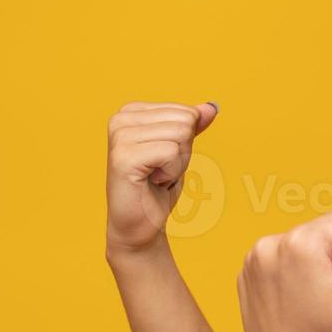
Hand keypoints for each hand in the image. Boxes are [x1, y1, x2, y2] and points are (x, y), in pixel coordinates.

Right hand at [105, 101, 217, 254]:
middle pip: (185, 120)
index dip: (184, 141)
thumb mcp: (181, 150)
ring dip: (177, 163)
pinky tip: (152, 182)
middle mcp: (120, 119)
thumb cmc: (157, 187)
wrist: (140, 224)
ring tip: (156, 176)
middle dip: (183, 151)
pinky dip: (171, 173)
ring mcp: (120, 137)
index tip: (163, 159)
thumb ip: (193, 125)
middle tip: (161, 170)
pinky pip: (171, 152)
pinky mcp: (123, 157)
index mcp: (131, 112)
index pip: (185, 111)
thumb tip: (211, 107)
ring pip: (181, 135)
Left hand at [236, 206, 331, 331]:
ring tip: (315, 311)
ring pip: (305, 249)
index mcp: (298, 244)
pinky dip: (296, 283)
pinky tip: (298, 314)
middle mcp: (267, 247)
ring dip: (316, 273)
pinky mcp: (246, 282)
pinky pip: (285, 265)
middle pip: (324, 234)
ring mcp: (251, 265)